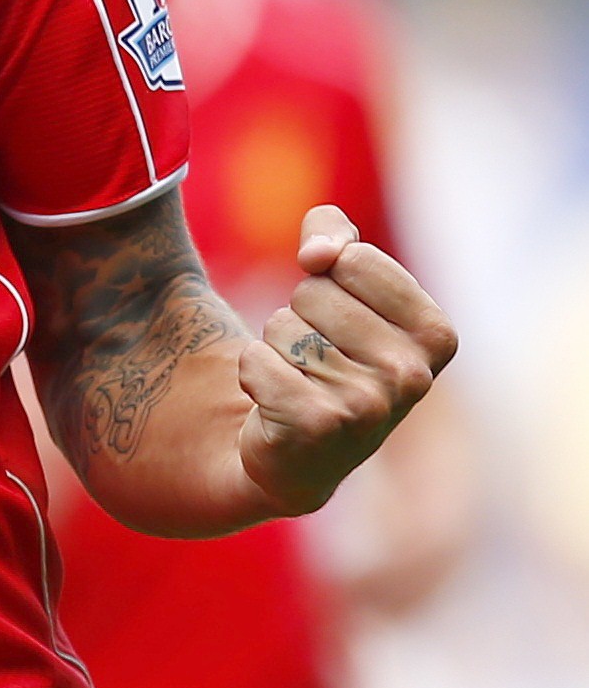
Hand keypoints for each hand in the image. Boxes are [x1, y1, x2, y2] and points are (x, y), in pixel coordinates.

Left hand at [234, 205, 457, 517]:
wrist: (299, 452)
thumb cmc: (329, 352)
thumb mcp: (344, 284)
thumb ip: (334, 234)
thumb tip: (317, 253)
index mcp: (435, 334)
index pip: (353, 257)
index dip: (328, 278)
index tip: (342, 320)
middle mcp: (413, 374)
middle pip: (313, 291)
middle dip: (301, 317)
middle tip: (318, 359)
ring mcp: (369, 404)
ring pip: (280, 324)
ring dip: (278, 347)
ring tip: (301, 382)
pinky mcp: (318, 426)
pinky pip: (254, 359)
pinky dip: (252, 373)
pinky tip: (277, 405)